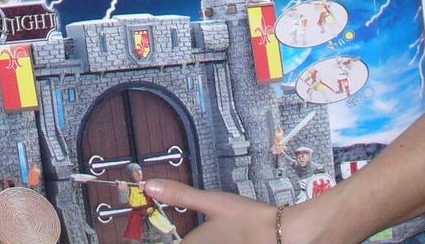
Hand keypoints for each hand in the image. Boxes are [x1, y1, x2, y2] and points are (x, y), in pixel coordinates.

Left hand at [138, 179, 281, 241]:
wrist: (284, 235)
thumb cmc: (247, 218)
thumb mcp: (213, 202)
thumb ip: (181, 195)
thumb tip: (147, 186)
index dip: (151, 238)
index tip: (140, 237)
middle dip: (179, 237)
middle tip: (160, 229)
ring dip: (192, 238)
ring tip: (197, 229)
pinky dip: (207, 240)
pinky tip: (217, 234)